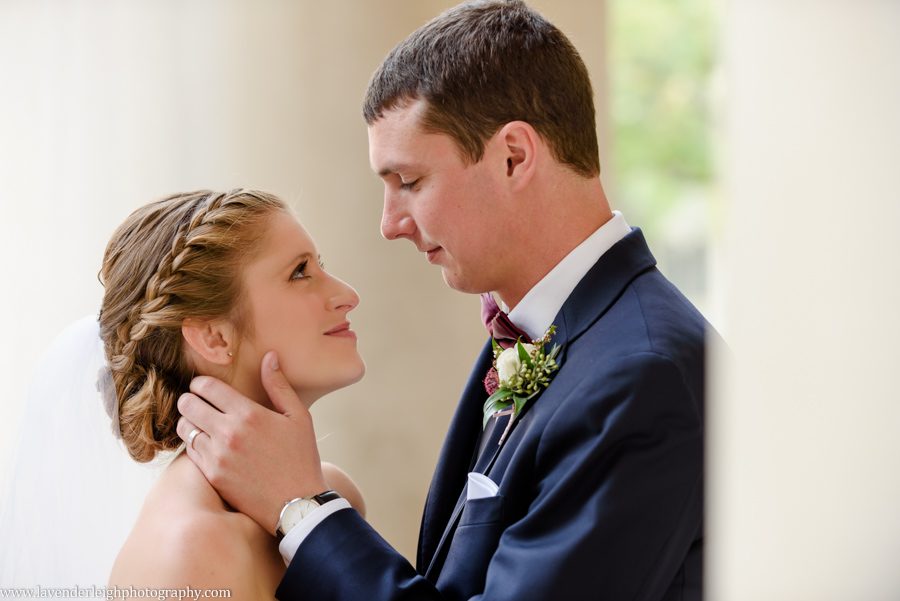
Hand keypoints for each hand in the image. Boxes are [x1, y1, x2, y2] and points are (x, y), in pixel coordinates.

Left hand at [176, 351, 326, 534]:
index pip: (208, 387)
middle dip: (190, 399)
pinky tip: (205, 443)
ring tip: (199, 422)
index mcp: (249, 414)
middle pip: (189, 404)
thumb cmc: (301, 457)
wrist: (297, 503)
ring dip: (189, 421)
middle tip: (197, 401)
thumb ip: (279, 385)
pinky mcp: (212, 476)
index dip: (201, 383)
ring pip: (185, 428)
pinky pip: (190, 452)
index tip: (203, 385)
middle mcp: (228, 433)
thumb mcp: (298, 416)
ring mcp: (217, 456)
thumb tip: (269, 356)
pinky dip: (193, 443)